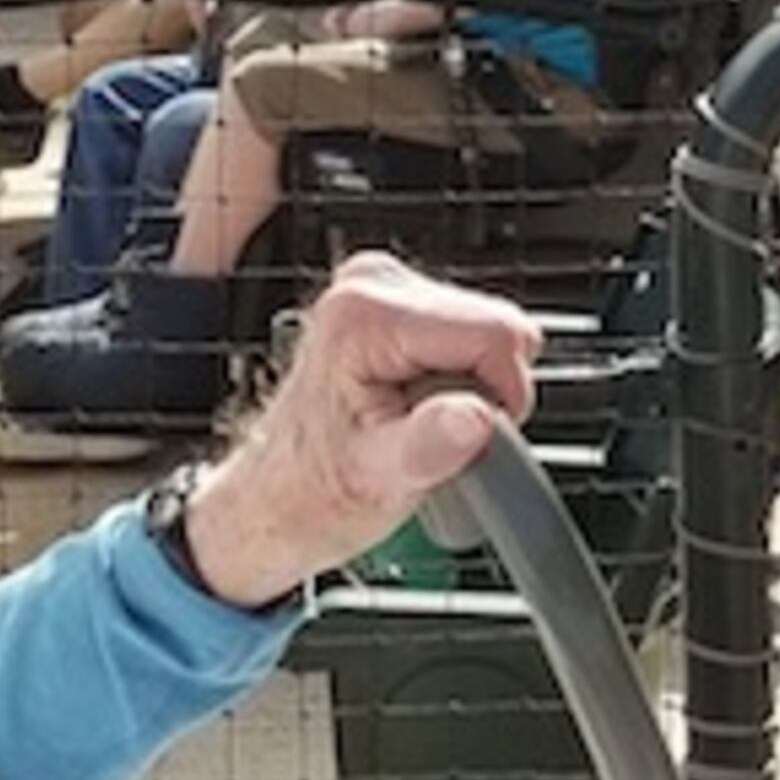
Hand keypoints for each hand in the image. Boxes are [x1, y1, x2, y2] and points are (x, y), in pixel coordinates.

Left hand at [181, 251, 540, 603]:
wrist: (276, 495)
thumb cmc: (312, 491)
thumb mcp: (378, 481)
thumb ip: (429, 445)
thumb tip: (476, 416)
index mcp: (365, 314)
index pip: (496, 333)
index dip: (502, 396)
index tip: (465, 435)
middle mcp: (371, 283)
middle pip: (498, 324)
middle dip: (486, 389)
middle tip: (432, 432)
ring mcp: (383, 286)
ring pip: (491, 328)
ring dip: (474, 385)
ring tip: (419, 420)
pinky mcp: (396, 299)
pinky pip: (471, 331)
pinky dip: (461, 374)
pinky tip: (419, 403)